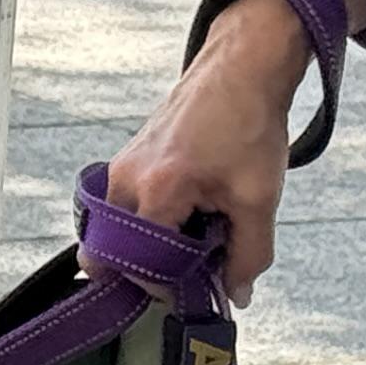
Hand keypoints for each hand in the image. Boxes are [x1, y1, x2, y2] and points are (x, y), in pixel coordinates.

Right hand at [107, 0, 303, 296]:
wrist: (239, 70)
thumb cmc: (247, 124)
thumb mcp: (259, 197)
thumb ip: (249, 254)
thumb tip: (237, 294)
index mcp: (158, 190)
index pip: (140, 265)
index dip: (168, 286)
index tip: (196, 286)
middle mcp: (126, 181)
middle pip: (106, 255)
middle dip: (141, 269)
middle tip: (183, 265)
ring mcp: (118, 171)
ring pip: (109, 234)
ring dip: (144, 246)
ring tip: (188, 233)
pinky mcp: (122, 164)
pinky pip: (118, 210)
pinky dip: (145, 223)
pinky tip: (184, 212)